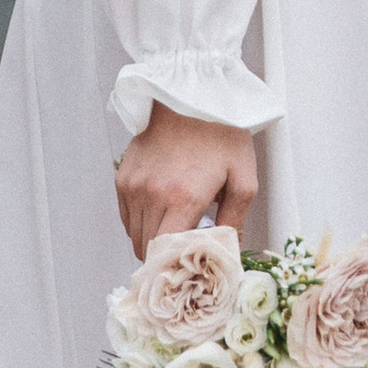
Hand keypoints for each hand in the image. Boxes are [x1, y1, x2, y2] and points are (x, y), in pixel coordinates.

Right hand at [113, 106, 257, 258]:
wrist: (192, 96)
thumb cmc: (222, 134)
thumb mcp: (243, 179)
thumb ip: (235, 220)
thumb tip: (228, 249)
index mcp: (182, 199)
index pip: (166, 253)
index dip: (175, 267)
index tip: (187, 271)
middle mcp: (152, 195)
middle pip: (147, 248)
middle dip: (165, 258)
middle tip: (183, 256)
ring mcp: (133, 186)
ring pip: (135, 235)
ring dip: (152, 240)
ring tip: (174, 232)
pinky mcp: (123, 177)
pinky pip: (127, 216)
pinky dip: (141, 223)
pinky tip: (161, 213)